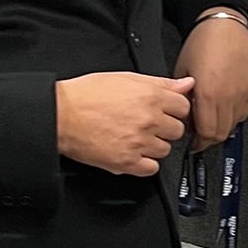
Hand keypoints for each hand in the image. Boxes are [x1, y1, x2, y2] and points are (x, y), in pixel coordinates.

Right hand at [55, 72, 192, 175]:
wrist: (61, 114)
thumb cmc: (87, 94)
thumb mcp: (127, 78)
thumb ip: (161, 83)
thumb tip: (186, 84)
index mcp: (150, 96)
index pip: (184, 106)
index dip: (175, 108)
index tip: (167, 111)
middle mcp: (148, 119)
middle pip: (177, 129)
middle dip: (165, 127)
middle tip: (150, 124)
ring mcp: (139, 142)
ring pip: (165, 149)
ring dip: (154, 145)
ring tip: (137, 137)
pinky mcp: (126, 162)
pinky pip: (151, 168)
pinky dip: (144, 163)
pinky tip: (134, 152)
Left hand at [175, 9, 247, 150]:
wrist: (224, 25)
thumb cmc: (202, 43)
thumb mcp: (183, 71)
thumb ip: (185, 99)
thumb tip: (184, 117)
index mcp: (209, 93)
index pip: (206, 133)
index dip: (197, 142)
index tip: (191, 141)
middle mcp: (229, 96)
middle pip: (220, 134)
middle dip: (208, 137)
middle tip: (198, 132)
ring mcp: (242, 94)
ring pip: (233, 126)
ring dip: (220, 127)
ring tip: (210, 117)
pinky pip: (243, 113)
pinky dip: (233, 116)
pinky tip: (222, 107)